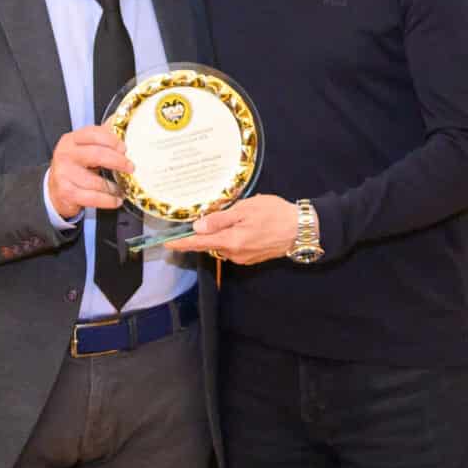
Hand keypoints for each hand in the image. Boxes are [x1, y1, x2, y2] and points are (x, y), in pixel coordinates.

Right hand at [47, 125, 132, 219]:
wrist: (53, 189)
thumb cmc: (74, 166)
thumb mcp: (82, 148)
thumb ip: (100, 137)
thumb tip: (121, 123)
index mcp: (71, 140)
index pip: (93, 134)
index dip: (112, 140)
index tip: (124, 148)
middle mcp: (65, 155)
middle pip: (97, 155)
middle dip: (118, 161)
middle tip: (130, 167)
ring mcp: (64, 174)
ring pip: (97, 181)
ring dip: (114, 187)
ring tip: (122, 187)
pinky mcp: (67, 193)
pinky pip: (94, 198)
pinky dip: (108, 200)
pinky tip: (116, 200)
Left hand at [167, 195, 297, 265]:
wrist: (300, 230)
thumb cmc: (274, 214)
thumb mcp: (245, 209)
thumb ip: (220, 219)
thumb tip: (197, 227)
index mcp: (230, 241)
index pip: (198, 243)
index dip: (181, 243)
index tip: (166, 244)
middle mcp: (234, 254)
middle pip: (210, 244)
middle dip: (203, 233)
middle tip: (204, 215)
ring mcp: (243, 258)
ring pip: (222, 245)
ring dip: (220, 234)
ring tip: (233, 215)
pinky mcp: (251, 258)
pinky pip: (233, 247)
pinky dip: (231, 237)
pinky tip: (241, 225)